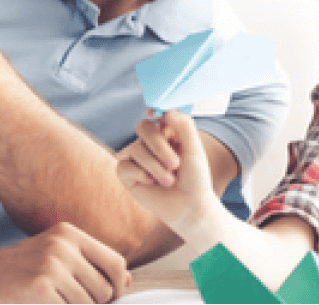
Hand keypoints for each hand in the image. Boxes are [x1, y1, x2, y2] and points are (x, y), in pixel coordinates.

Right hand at [0, 221, 129, 303]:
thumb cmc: (17, 269)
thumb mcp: (54, 255)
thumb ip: (89, 264)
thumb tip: (127, 280)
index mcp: (70, 233)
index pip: (116, 262)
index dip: (118, 285)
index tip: (111, 298)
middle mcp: (64, 245)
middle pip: (105, 287)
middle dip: (96, 303)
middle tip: (72, 302)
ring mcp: (52, 266)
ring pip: (89, 303)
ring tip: (54, 302)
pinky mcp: (41, 288)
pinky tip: (41, 304)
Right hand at [115, 110, 219, 236]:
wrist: (189, 206)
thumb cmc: (194, 178)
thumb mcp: (194, 149)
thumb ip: (183, 125)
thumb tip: (164, 111)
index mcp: (167, 133)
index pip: (157, 116)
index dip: (155, 113)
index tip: (155, 114)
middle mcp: (150, 143)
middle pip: (144, 128)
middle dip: (159, 146)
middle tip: (176, 164)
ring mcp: (137, 158)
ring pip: (136, 149)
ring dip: (155, 167)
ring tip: (170, 181)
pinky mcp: (127, 174)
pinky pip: (124, 166)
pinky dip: (140, 174)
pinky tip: (151, 183)